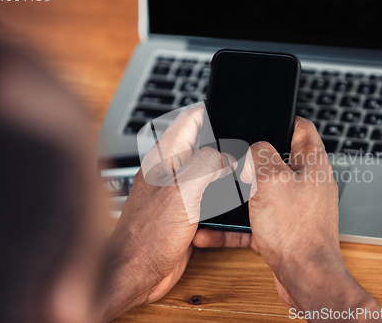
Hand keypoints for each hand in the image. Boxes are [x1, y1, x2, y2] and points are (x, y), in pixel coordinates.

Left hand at [96, 105, 235, 321]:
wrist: (137, 274)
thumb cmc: (147, 235)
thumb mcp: (182, 191)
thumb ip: (206, 166)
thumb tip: (229, 158)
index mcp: (164, 157)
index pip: (189, 120)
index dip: (210, 110)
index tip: (232, 107)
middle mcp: (170, 170)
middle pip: (202, 144)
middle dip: (224, 142)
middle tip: (244, 143)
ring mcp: (177, 191)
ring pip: (207, 169)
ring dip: (224, 169)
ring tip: (241, 169)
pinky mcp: (184, 211)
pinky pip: (208, 193)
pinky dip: (221, 193)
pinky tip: (230, 198)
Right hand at [194, 116, 340, 307]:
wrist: (304, 278)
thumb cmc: (296, 232)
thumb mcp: (271, 180)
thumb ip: (260, 155)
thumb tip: (254, 147)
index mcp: (312, 163)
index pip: (302, 127)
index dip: (282, 117)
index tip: (263, 115)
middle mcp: (307, 182)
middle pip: (279, 157)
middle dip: (252, 156)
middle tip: (233, 155)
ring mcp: (296, 205)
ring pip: (264, 188)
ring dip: (241, 191)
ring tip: (222, 190)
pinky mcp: (284, 226)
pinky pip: (257, 217)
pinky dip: (238, 221)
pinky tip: (217, 228)